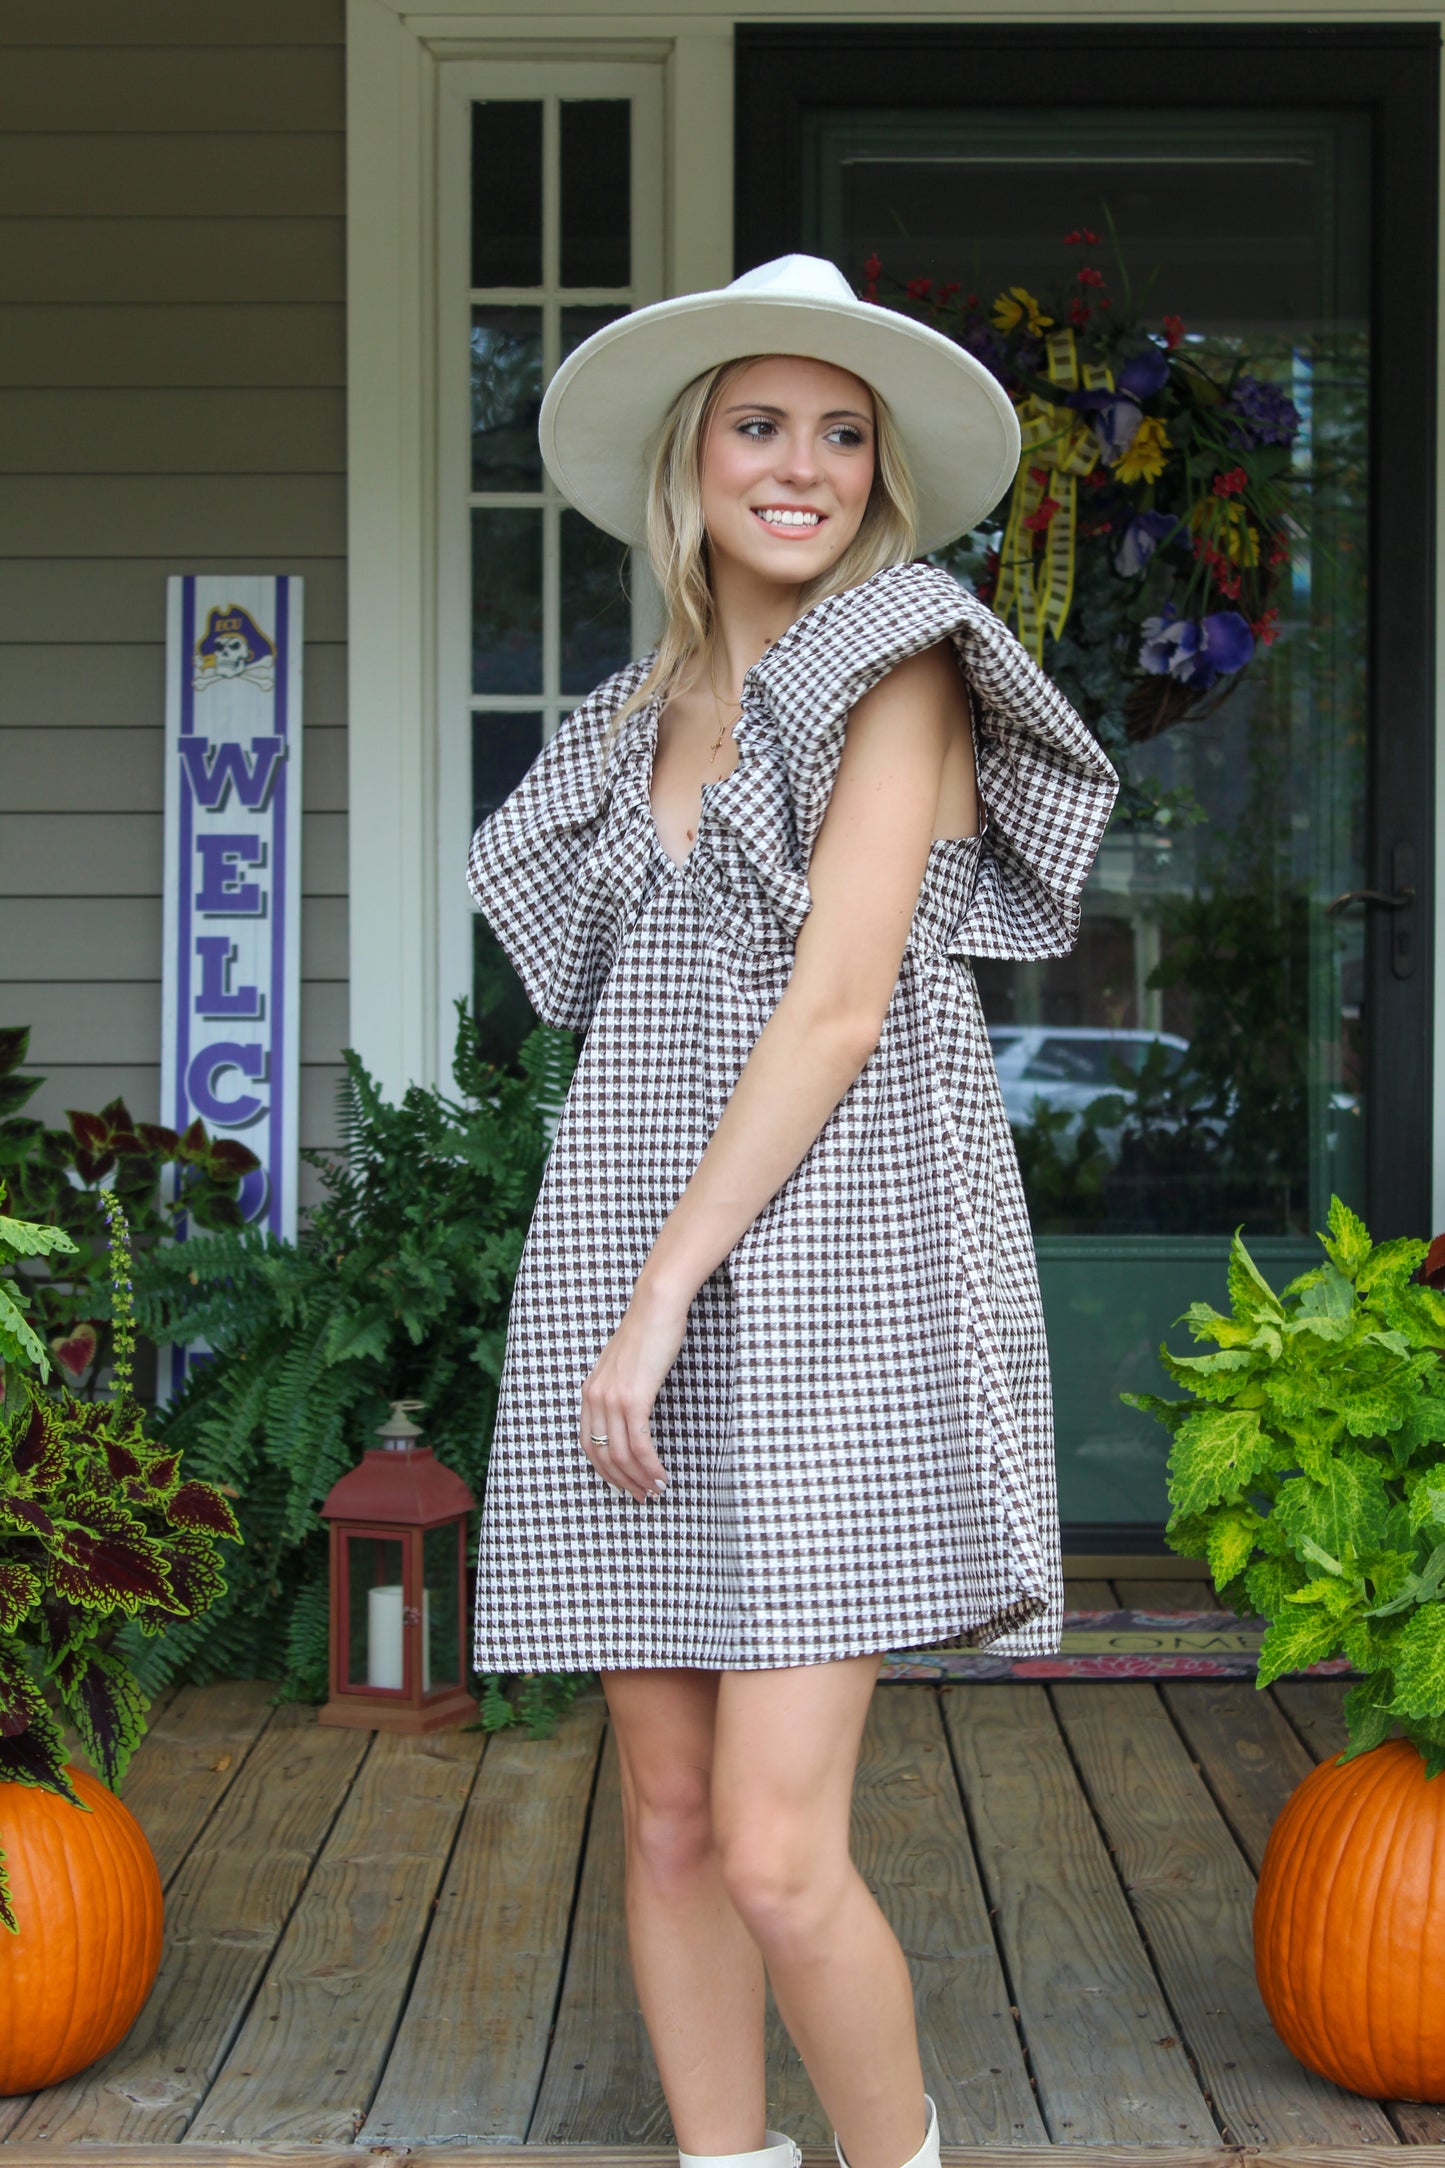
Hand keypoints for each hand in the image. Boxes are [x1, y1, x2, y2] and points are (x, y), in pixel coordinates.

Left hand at [580, 1281, 690, 1501]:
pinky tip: (661, 1475)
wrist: (656, 1307)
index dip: (605, 1470)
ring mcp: (612, 1399)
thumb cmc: (648, 1332)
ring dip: (639, 1478)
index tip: (623, 1484)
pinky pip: (638, 1444)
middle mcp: (595, 1398)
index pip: (588, 1444)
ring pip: (620, 1455)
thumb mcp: (625, 1365)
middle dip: (622, 1482)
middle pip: (602, 1456)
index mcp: (590, 1391)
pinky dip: (650, 1465)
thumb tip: (632, 1413)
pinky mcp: (633, 1399)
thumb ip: (621, 1388)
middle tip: (641, 1496)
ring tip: (656, 1490)